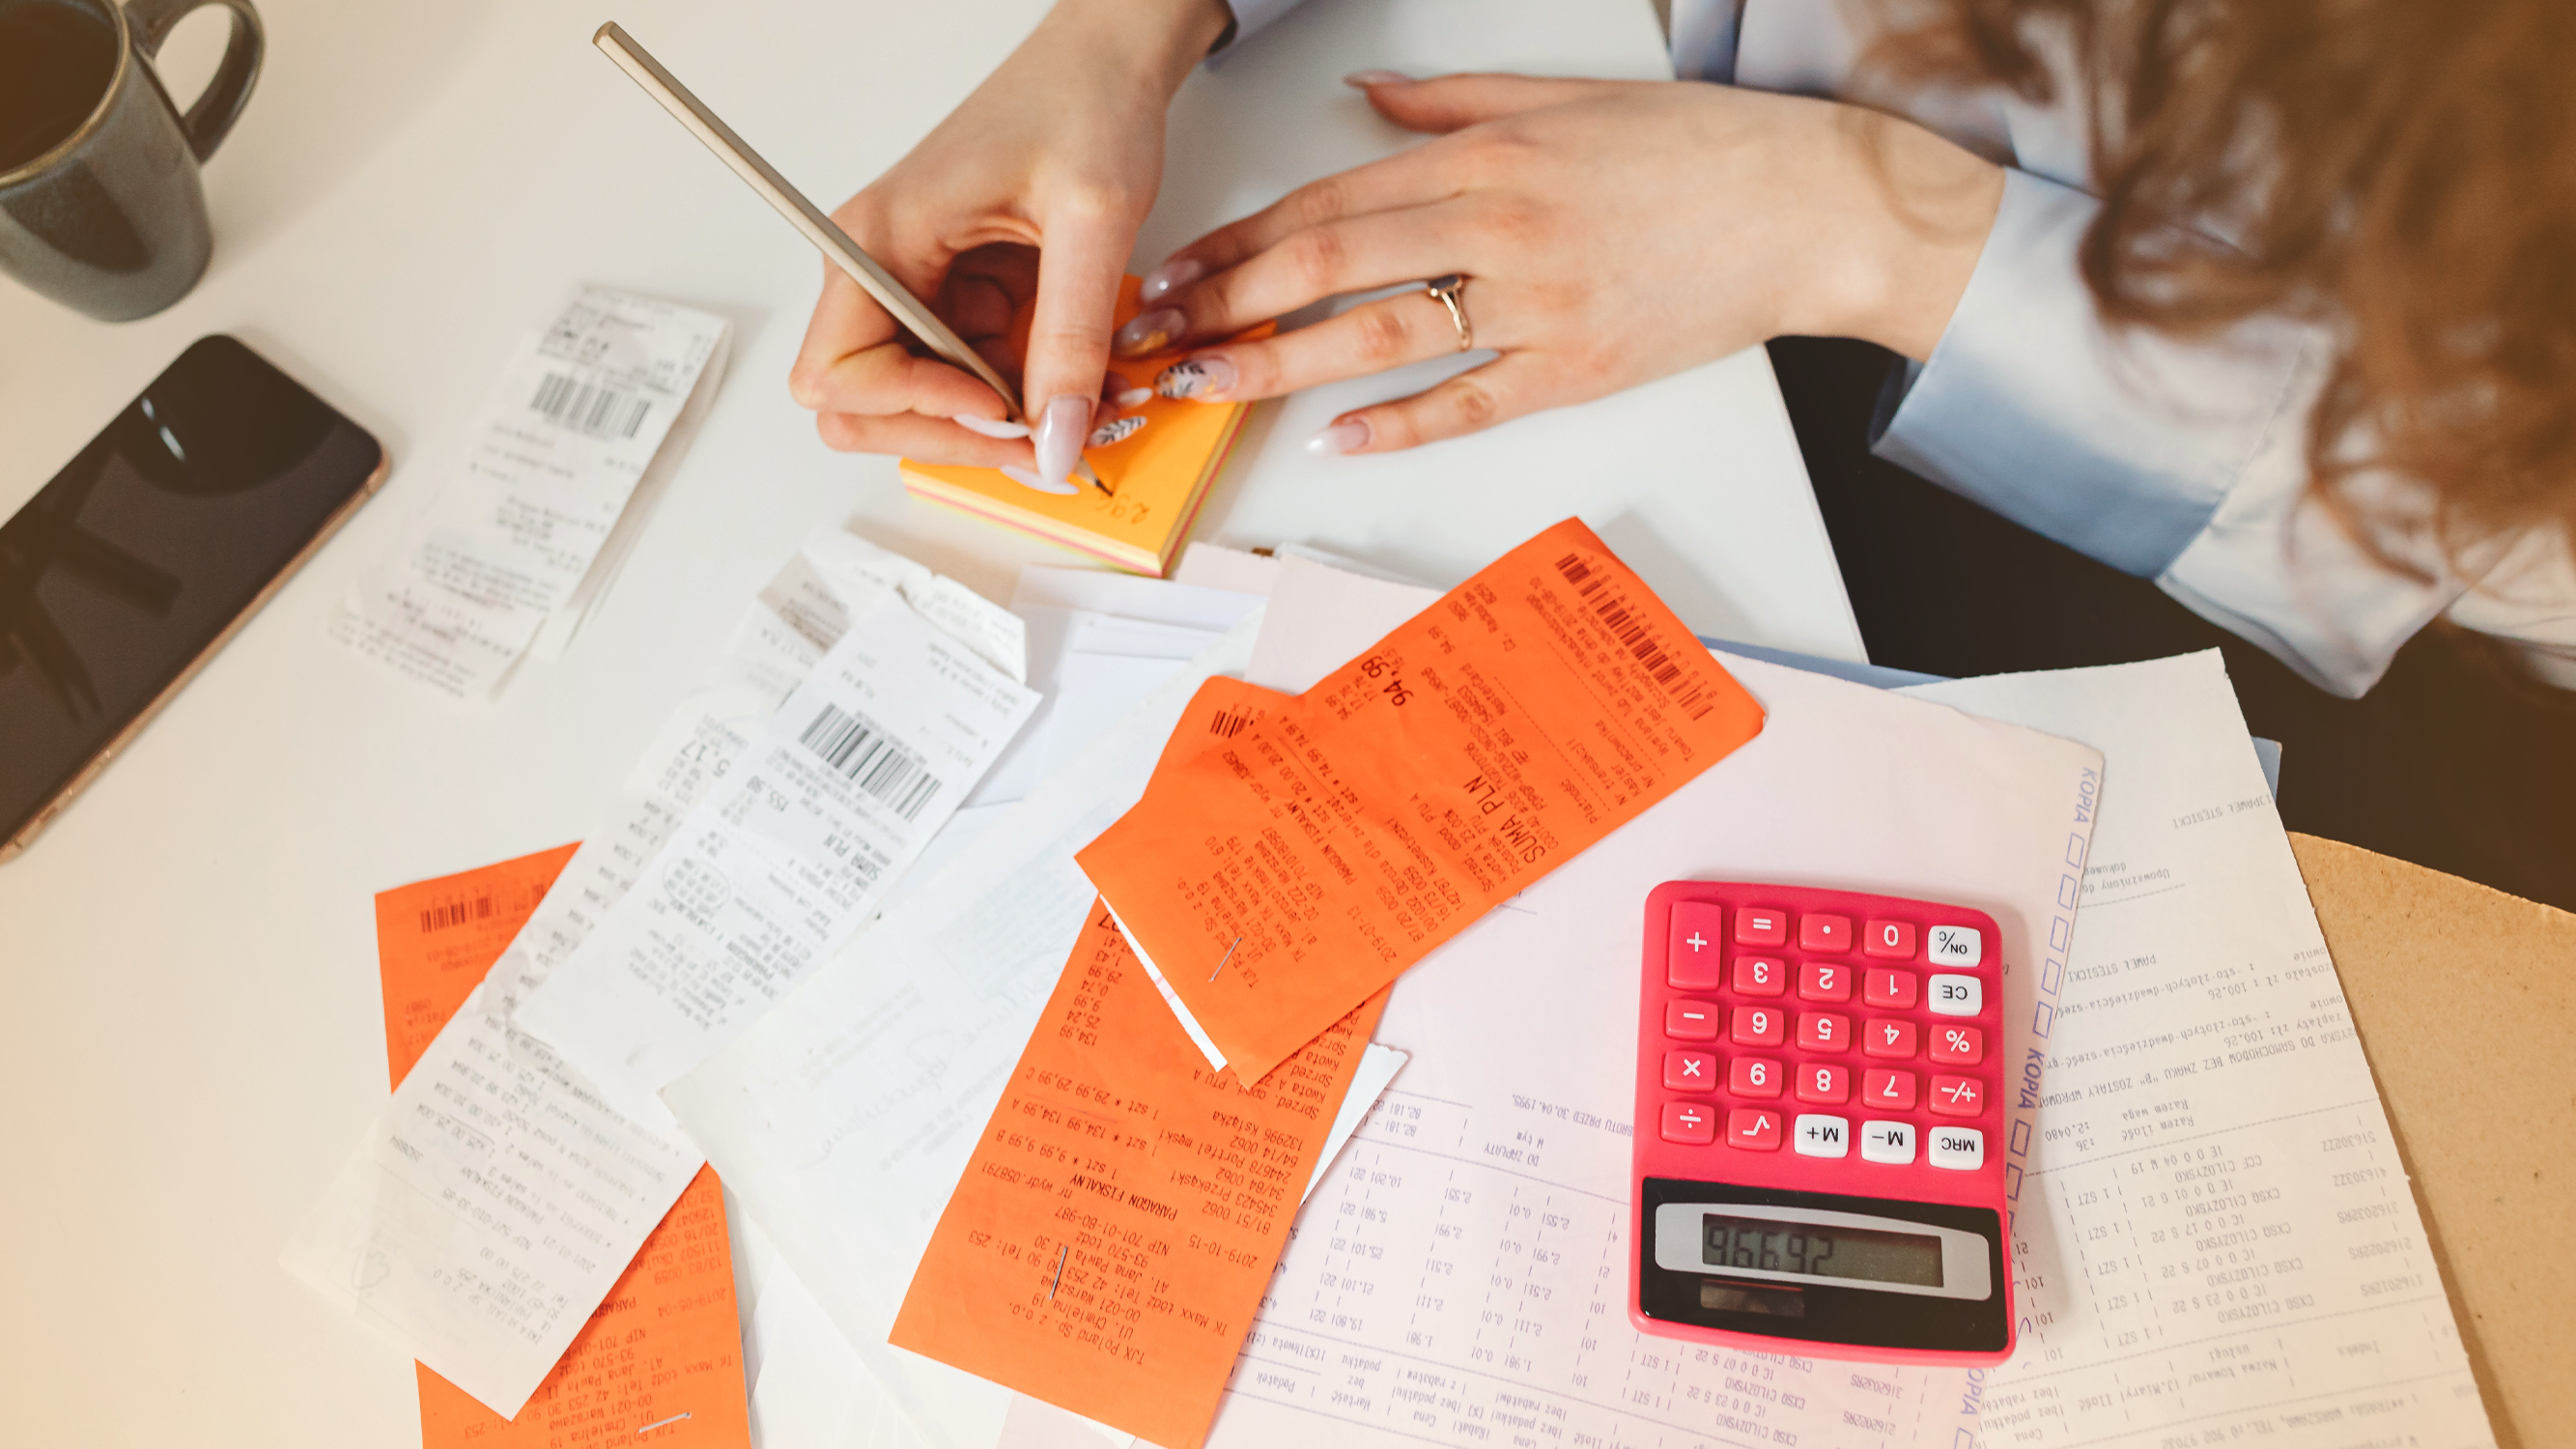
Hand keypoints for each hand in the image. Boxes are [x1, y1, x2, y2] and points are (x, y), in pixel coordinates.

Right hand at [787, 0, 1229, 488]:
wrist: (1107, 64)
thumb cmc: (1082, 104)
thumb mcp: (1092, 222)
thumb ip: (1071, 337)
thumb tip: (1053, 436)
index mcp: (881, 238)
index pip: (837, 373)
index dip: (913, 407)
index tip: (997, 407)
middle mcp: (882, 268)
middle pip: (862, 405)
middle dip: (945, 433)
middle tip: (1033, 437)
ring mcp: (920, 288)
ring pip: (922, 402)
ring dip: (991, 422)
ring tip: (1070, 408)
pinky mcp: (960, 299)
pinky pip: (970, 377)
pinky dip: (1019, 395)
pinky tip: (1068, 380)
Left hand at [1119, 74, 2003, 453]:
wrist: (1811, 207)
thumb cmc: (1694, 152)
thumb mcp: (1565, 98)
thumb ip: (1452, 104)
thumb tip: (1362, 101)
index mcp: (1486, 156)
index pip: (1329, 199)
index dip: (1240, 237)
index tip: (1177, 266)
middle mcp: (1499, 225)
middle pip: (1331, 265)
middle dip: (1230, 302)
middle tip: (1158, 335)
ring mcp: (1537, 304)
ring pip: (1383, 336)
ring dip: (1283, 363)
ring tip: (1210, 385)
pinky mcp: (1578, 369)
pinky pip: (1471, 401)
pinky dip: (1402, 424)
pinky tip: (1336, 439)